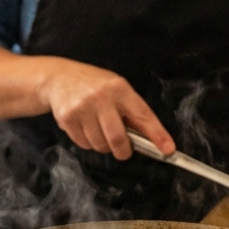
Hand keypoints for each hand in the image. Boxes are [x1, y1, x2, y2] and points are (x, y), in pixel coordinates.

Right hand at [40, 60, 173, 159]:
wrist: (59, 77)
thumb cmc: (94, 85)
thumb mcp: (117, 89)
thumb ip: (132, 112)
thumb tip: (151, 140)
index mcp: (120, 89)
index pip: (143, 115)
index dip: (157, 135)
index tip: (168, 150)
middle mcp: (101, 97)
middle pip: (117, 139)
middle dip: (123, 151)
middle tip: (123, 150)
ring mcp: (82, 108)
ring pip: (100, 145)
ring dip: (103, 145)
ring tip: (99, 129)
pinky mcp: (67, 118)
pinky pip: (84, 144)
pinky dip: (88, 142)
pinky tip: (85, 127)